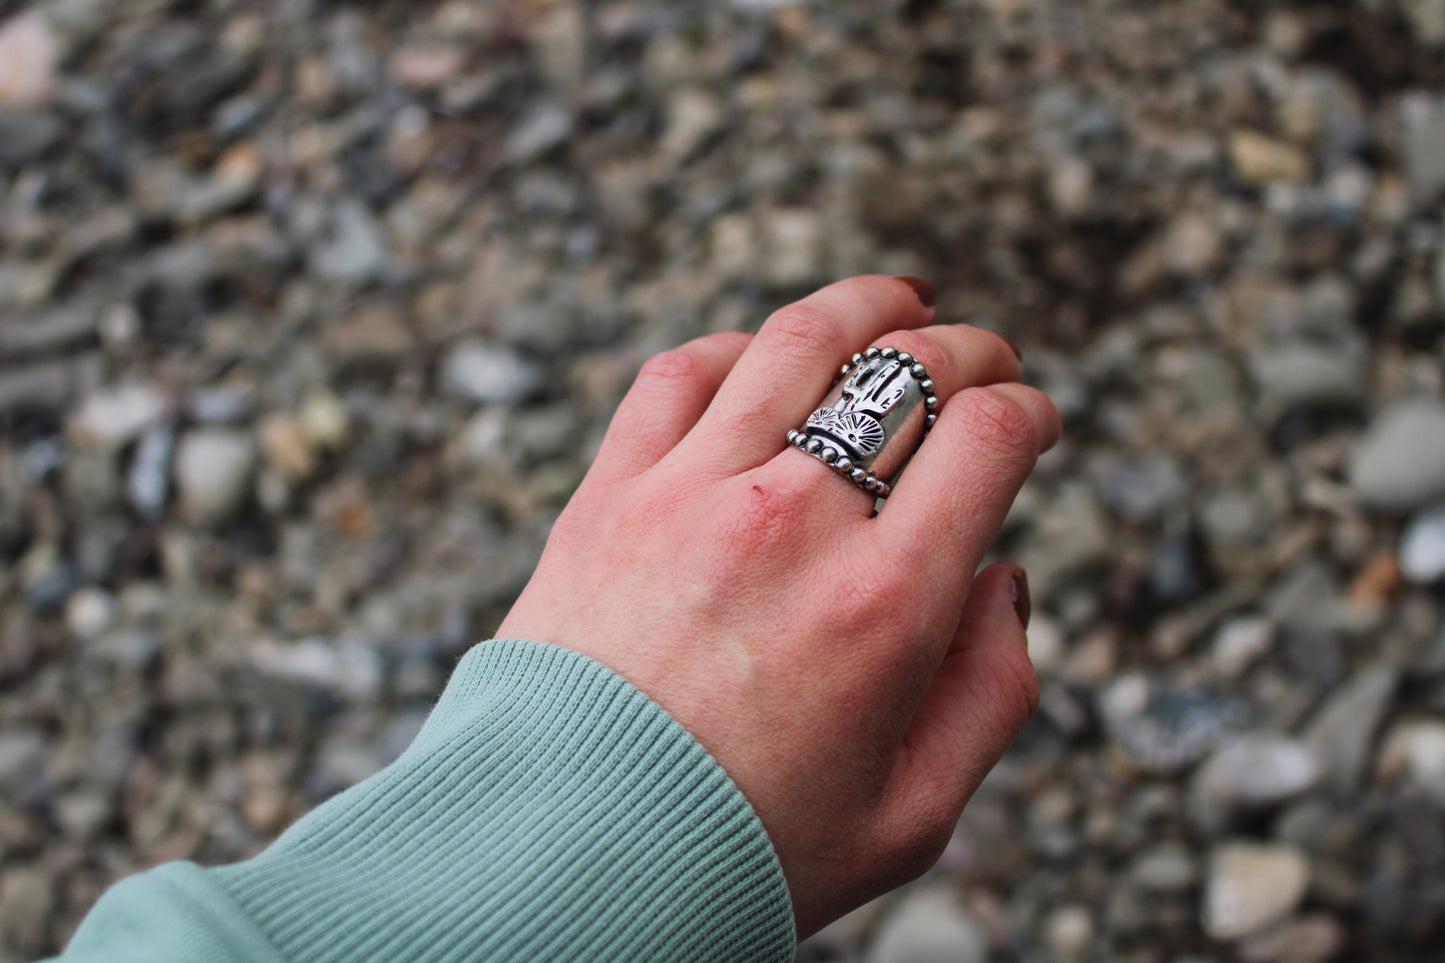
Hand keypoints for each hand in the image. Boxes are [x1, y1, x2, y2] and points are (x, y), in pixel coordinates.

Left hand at [498, 275, 1060, 936]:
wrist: (559, 861)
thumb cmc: (741, 850)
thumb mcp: (912, 817)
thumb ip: (991, 693)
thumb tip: (1002, 579)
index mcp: (885, 604)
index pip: (988, 436)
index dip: (1030, 410)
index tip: (1034, 420)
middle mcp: (793, 523)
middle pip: (907, 371)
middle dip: (971, 349)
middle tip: (989, 356)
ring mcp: (690, 494)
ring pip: (797, 342)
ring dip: (866, 306)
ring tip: (901, 300)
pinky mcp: (608, 494)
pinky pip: (678, 376)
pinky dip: (736, 348)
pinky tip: (763, 356)